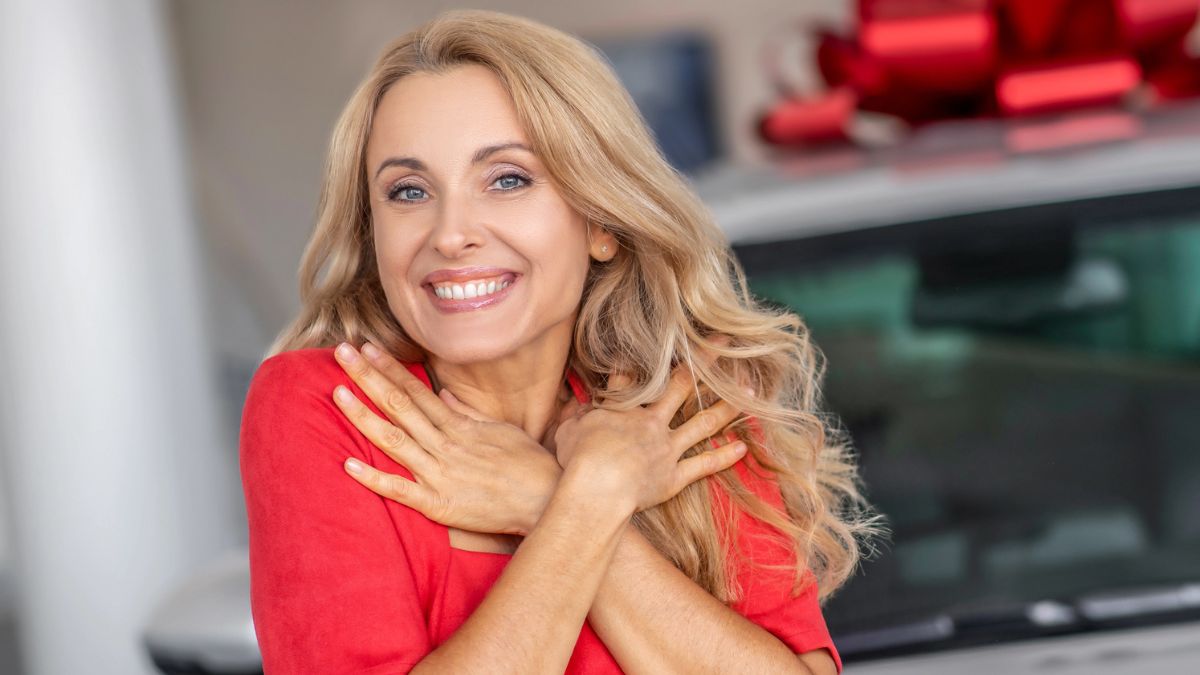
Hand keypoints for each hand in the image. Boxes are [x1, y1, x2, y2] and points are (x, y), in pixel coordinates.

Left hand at [331, 342, 560, 535]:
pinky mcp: (440, 505)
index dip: (389, 368)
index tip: (367, 347)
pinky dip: (374, 478)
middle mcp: (445, 444)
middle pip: (400, 406)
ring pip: (395, 440)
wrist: (547, 502)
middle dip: (368, 378)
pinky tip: (348, 464)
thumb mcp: (502, 431)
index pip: (417, 391)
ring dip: (364, 416)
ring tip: (338, 394)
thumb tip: (444, 397)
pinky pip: (401, 490)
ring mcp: (440, 474)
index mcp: (459, 426)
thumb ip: (469, 414)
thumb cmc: (529, 466)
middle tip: (341, 354)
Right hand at [552, 361, 748, 513]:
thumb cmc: (577, 460)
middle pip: (681, 385)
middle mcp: (650, 422)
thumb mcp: (566, 431)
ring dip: (727, 405)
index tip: (662, 339)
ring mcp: (666, 448)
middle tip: (725, 342)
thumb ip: (575, 418)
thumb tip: (576, 410)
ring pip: (702, 422)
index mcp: (622, 409)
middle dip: (705, 362)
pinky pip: (703, 465)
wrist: (597, 489)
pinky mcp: (674, 477)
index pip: (634, 376)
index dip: (646, 357)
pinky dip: (723, 457)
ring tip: (749, 389)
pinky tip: (742, 446)